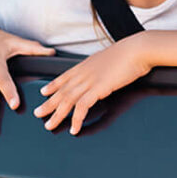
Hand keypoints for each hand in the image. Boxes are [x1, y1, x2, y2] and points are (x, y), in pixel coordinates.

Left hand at [34, 37, 150, 134]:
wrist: (138, 49)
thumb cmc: (131, 51)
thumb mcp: (111, 56)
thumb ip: (103, 64)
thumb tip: (104, 68)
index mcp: (86, 64)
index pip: (64, 76)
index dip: (53, 85)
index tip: (44, 92)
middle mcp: (84, 72)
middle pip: (61, 90)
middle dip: (48, 103)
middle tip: (38, 114)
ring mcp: (90, 81)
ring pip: (67, 100)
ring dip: (57, 115)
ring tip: (49, 125)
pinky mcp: (98, 89)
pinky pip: (82, 107)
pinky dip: (76, 119)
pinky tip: (74, 128)